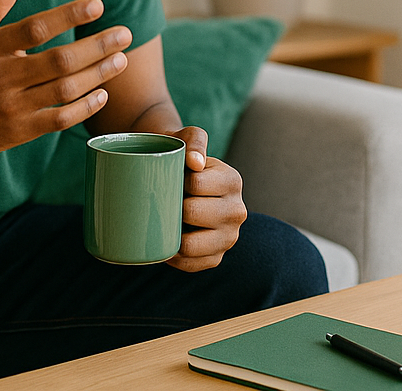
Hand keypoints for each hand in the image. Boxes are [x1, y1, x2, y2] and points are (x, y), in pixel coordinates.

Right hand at [0, 0, 130, 160]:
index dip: (69, 15)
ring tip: (122, 60)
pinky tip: (102, 93)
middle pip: (59, 60)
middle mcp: (0, 77)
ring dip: (98, 74)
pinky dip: (84, 107)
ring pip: (64, 90)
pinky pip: (58, 120)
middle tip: (125, 34)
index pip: (36, 28)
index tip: (98, 4)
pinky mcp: (17, 132)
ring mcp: (10, 107)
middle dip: (97, 46)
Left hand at [166, 125, 246, 271]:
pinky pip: (189, 264)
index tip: (169, 178)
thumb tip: (194, 163)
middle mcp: (237, 211)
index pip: (195, 184)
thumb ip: (194, 141)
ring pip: (190, 245)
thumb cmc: (181, 158)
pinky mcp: (217, 258)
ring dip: (171, 234)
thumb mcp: (189, 138)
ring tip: (164, 221)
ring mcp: (229, 238)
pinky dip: (172, 255)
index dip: (174, 182)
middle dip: (172, 207)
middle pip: (191, 213)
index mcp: (233, 181)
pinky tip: (167, 240)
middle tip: (164, 200)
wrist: (180, 181)